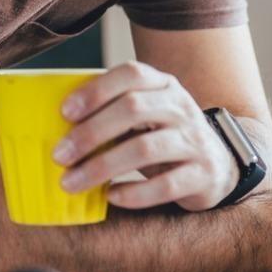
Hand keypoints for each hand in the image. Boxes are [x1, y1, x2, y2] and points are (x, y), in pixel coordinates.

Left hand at [52, 61, 237, 210]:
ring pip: (146, 148)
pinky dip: (134, 192)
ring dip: (102, 166)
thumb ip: (113, 112)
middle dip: (91, 132)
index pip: (132, 74)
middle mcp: (183, 107)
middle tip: (59, 156)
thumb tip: (53, 127)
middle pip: (134, 109)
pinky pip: (166, 184)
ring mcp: (196, 140)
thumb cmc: (165, 139)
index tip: (65, 113)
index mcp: (164, 86)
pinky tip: (112, 197)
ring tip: (72, 182)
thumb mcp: (147, 116)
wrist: (218, 165)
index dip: (96, 90)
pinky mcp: (204, 173)